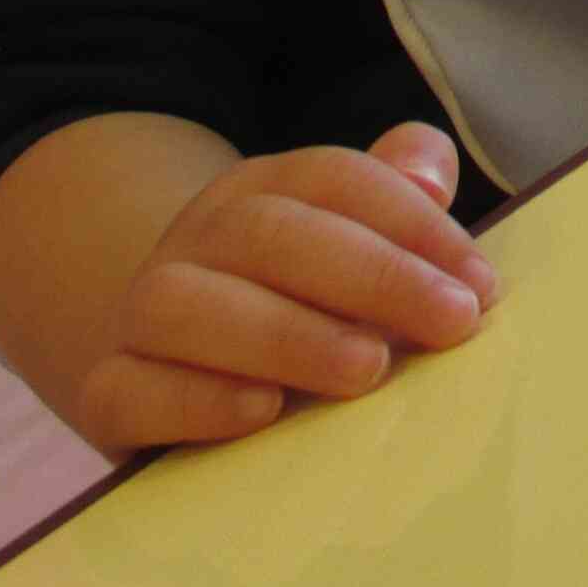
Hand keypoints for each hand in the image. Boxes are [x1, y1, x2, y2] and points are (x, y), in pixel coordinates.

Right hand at [81, 123, 499, 449]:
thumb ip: (398, 191)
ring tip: (368, 369)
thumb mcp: (353, 238)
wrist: (174, 358)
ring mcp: (143, 312)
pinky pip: (129, 388)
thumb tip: (429, 175)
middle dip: (373, 275)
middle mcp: (197, 239)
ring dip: (285, 334)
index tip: (478, 283)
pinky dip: (195, 399)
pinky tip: (264, 411)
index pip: (335, 179)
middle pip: (271, 233)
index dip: (410, 221)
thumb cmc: (298, 300)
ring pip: (185, 304)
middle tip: (449, 323)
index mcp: (263, 190)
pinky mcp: (109, 391)